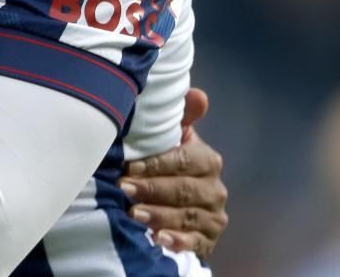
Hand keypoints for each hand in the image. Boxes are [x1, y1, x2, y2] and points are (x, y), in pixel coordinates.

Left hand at [120, 87, 227, 258]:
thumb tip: (199, 95)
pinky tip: (158, 239)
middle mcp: (215, 189)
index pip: (183, 160)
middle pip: (183, 190)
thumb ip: (182, 117)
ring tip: (133, 213)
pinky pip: (195, 243)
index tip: (128, 167)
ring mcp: (214, 216)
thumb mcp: (173, 140)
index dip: (156, 164)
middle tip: (123, 188)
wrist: (179, 203)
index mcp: (208, 161)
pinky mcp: (208, 240)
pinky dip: (177, 241)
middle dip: (151, 189)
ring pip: (187, 217)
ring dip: (159, 215)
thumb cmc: (169, 164)